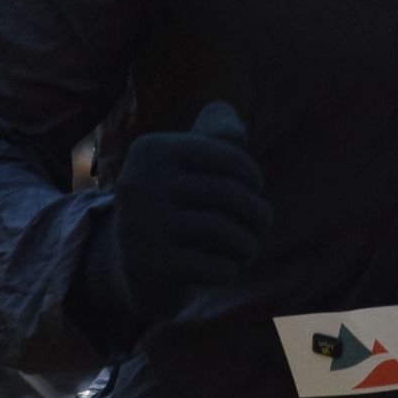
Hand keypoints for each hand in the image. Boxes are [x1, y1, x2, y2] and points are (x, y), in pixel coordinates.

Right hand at [72, 101, 271, 349]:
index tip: (254, 193)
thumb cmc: (178, 205)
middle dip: (257, 214)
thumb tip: (232, 126)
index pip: (226, 155)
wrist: (140, 270)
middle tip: (260, 227)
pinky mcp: (146, 267)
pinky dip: (228, 270)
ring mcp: (138, 226)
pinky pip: (211, 266)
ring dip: (248, 245)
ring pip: (223, 231)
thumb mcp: (192, 163)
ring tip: (248, 249)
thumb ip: (217, 133)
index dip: (252, 176)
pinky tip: (225, 269)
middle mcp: (137, 183)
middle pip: (227, 194)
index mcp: (150, 149)